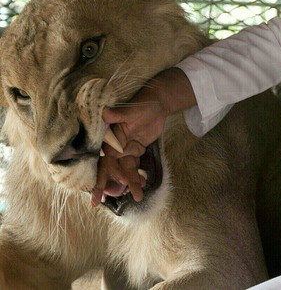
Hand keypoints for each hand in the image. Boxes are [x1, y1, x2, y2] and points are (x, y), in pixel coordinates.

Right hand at [91, 68, 196, 205]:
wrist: (158, 104)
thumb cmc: (142, 104)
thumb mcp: (131, 110)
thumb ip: (118, 114)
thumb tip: (105, 113)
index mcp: (109, 137)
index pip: (102, 159)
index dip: (99, 175)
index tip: (96, 192)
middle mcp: (115, 145)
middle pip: (110, 168)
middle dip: (107, 184)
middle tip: (101, 202)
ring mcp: (126, 148)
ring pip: (124, 169)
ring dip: (129, 182)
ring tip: (137, 196)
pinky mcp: (136, 150)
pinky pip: (134, 166)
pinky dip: (136, 176)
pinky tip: (139, 186)